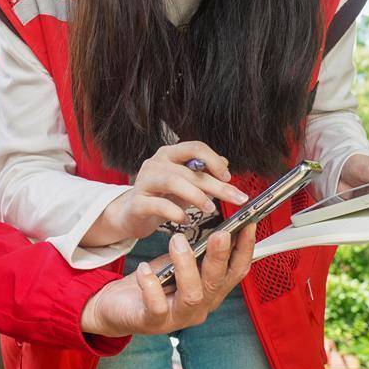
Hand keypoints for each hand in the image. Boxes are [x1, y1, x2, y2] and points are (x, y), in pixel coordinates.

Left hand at [80, 225, 254, 336]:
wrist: (119, 306)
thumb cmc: (153, 283)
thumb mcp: (178, 263)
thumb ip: (197, 252)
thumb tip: (215, 226)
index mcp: (211, 291)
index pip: (235, 272)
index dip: (245, 250)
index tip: (248, 225)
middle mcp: (200, 307)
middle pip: (217, 283)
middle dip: (220, 257)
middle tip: (220, 233)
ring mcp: (178, 317)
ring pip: (192, 295)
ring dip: (187, 265)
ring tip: (177, 240)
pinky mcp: (153, 322)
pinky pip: (157, 305)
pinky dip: (151, 285)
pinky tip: (144, 268)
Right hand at [81, 141, 248, 247]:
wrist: (132, 214)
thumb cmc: (161, 197)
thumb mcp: (186, 184)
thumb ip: (203, 174)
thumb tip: (225, 164)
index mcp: (169, 155)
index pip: (194, 147)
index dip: (214, 160)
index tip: (228, 177)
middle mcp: (155, 163)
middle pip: (189, 169)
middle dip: (216, 184)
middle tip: (236, 198)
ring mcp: (144, 182)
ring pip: (173, 182)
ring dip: (196, 195)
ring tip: (210, 209)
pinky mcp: (137, 203)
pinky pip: (159, 205)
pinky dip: (176, 213)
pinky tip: (186, 220)